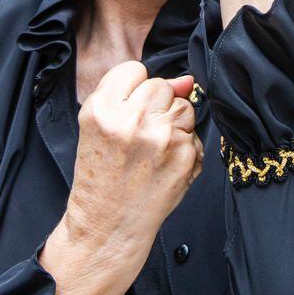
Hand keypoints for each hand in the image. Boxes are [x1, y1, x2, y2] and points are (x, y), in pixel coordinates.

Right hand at [63, 63, 201, 255]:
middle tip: (138, 137)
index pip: (134, 70)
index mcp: (102, 109)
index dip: (133, 90)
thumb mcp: (98, 127)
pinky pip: (195, 134)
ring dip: (174, 124)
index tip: (126, 112)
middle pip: (161, 85)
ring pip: (184, 106)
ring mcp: (162, 137)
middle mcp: (132, 119)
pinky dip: (184, 148)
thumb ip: (133, 94)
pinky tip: (164, 166)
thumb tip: (186, 80)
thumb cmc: (102, 175)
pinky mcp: (185, 155)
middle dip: (155, 106)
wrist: (108, 225)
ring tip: (152, 151)